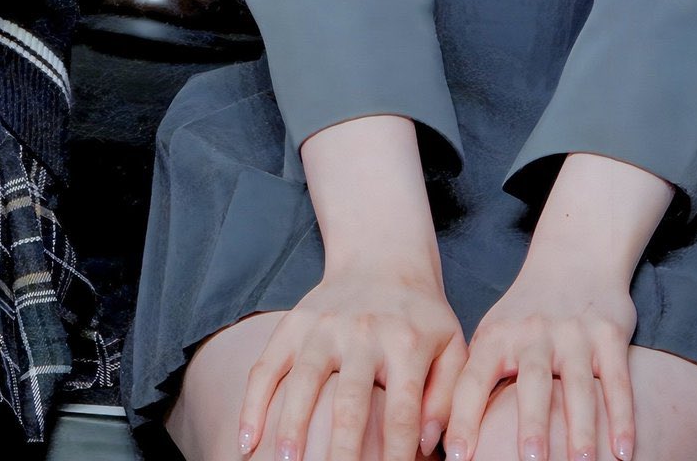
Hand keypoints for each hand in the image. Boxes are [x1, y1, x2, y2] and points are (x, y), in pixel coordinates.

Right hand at [237, 264, 465, 460]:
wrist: (383, 255)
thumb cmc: (420, 317)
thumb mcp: (450, 346)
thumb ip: (447, 396)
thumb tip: (429, 446)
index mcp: (406, 342)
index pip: (402, 410)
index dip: (396, 453)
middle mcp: (364, 332)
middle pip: (348, 401)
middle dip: (340, 450)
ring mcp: (324, 326)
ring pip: (303, 380)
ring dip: (292, 426)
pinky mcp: (294, 323)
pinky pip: (267, 365)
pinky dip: (253, 403)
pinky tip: (246, 441)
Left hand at [444, 255, 636, 460]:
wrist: (576, 254)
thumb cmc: (525, 313)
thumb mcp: (492, 333)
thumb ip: (473, 380)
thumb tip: (439, 438)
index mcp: (497, 336)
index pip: (474, 380)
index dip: (463, 418)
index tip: (455, 457)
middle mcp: (535, 333)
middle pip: (534, 382)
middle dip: (533, 423)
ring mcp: (575, 334)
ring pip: (578, 386)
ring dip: (581, 428)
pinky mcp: (609, 335)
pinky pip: (617, 381)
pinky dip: (622, 417)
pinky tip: (623, 451)